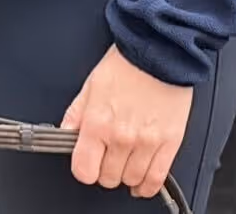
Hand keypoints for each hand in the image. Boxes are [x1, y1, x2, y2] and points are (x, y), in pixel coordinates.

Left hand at [61, 45, 192, 199]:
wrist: (159, 51)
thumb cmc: (126, 63)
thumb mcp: (91, 85)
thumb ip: (76, 114)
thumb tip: (66, 134)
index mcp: (98, 122)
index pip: (84, 170)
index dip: (83, 168)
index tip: (86, 161)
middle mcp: (122, 136)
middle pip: (107, 178)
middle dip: (104, 169)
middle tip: (107, 155)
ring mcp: (147, 143)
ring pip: (131, 180)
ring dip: (125, 175)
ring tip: (124, 160)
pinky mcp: (169, 144)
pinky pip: (156, 179)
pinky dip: (147, 186)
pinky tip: (141, 180)